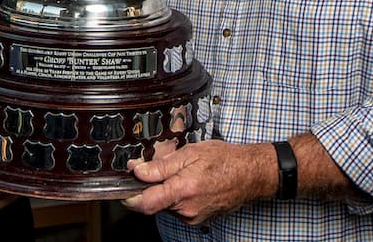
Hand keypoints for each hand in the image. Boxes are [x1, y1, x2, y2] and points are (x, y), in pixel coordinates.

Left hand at [121, 140, 266, 224]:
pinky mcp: (197, 219)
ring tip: (181, 173)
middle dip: (150, 187)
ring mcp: (193, 216)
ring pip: (165, 205)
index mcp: (182, 190)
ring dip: (165, 190)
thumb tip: (138, 171)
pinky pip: (177, 208)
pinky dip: (176, 196)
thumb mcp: (190, 153)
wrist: (250, 174)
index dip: (129, 197)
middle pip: (153, 203)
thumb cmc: (225, 161)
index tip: (122, 188)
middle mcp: (186, 209)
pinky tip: (188, 182)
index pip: (145, 203)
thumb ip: (161, 165)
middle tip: (156, 168)